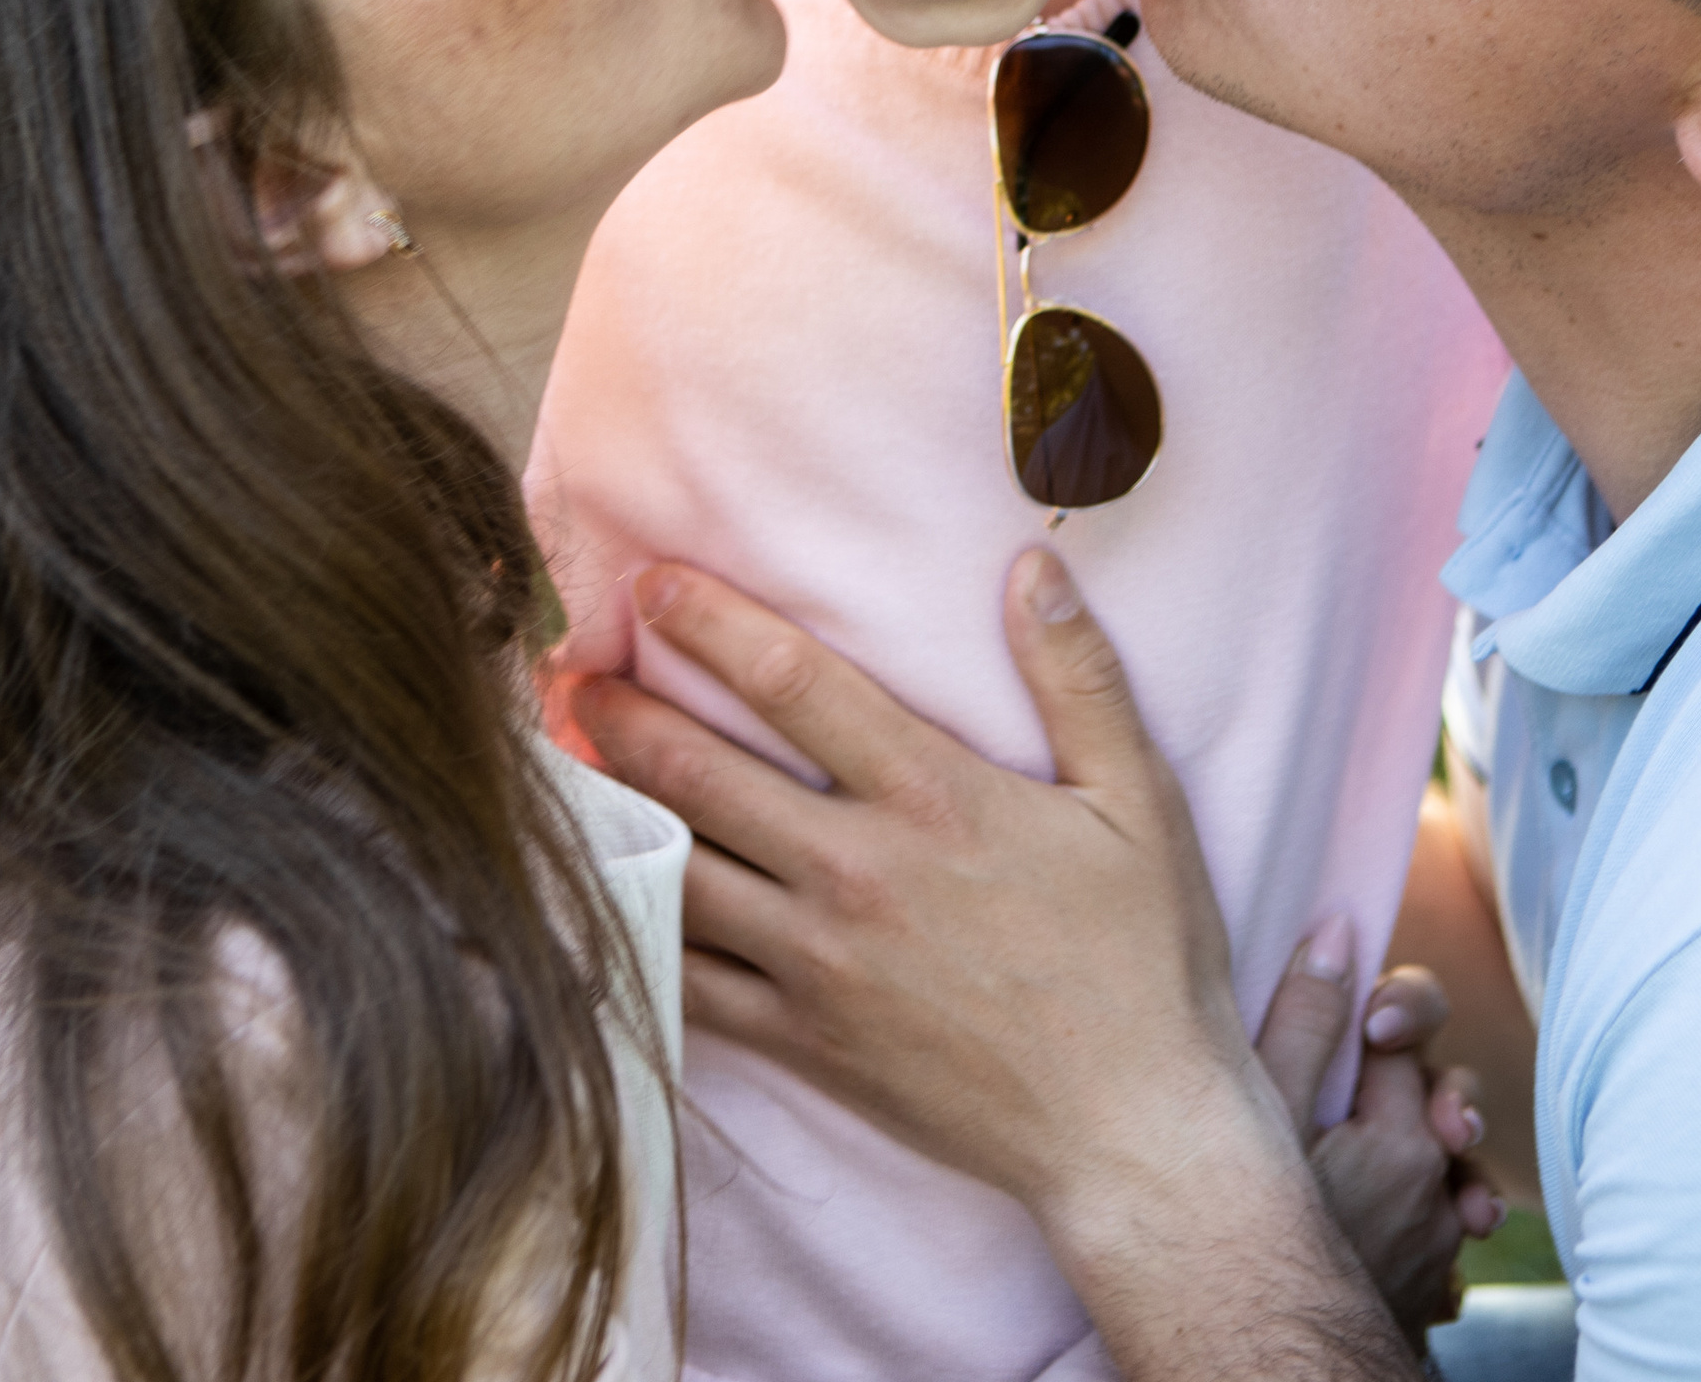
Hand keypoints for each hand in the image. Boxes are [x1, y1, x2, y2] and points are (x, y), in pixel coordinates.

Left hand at [578, 548, 1418, 1380]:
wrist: (1131, 1135)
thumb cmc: (1141, 959)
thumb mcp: (1137, 801)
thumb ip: (1078, 676)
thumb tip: (1031, 565)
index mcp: (933, 799)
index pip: (795, 683)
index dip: (711, 623)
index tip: (649, 584)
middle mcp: (857, 874)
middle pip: (704, 773)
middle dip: (625, 711)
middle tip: (570, 669)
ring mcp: (819, 966)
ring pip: (679, 872)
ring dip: (612, 812)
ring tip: (559, 766)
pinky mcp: (804, 1042)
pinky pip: (690, 984)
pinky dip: (633, 937)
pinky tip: (593, 900)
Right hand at [1259, 942, 1502, 1343]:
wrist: (1271, 1361)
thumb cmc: (1250, 1231)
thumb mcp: (1259, 1111)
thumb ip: (1304, 1017)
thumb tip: (1340, 929)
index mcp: (1405, 1134)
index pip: (1411, 1030)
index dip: (1378, 1009)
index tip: (1353, 1022)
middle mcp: (1439, 1194)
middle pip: (1441, 1094)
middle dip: (1413, 1074)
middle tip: (1375, 1073)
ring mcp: (1440, 1252)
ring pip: (1453, 1172)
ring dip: (1429, 1150)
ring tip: (1403, 1144)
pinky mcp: (1432, 1297)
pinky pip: (1444, 1236)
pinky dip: (1423, 1214)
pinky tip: (1388, 1213)